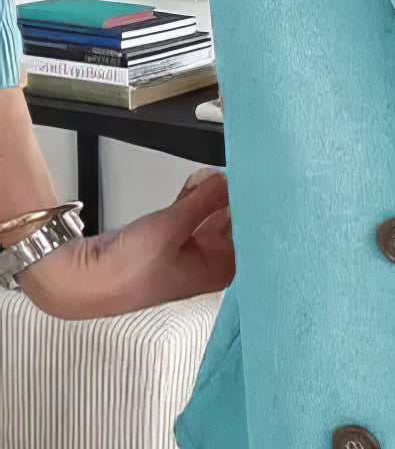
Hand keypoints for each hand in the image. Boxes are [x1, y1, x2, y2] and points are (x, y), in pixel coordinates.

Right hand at [15, 168, 233, 318]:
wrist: (82, 278)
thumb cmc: (125, 274)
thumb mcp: (171, 228)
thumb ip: (202, 200)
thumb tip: (225, 180)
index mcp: (219, 272)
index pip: (250, 237)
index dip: (254, 210)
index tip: (258, 183)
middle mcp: (208, 264)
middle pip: (232, 225)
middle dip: (232, 198)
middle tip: (238, 171)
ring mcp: (189, 251)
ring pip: (211, 216)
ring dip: (211, 196)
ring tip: (212, 176)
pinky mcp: (169, 239)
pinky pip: (190, 214)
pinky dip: (193, 199)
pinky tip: (197, 183)